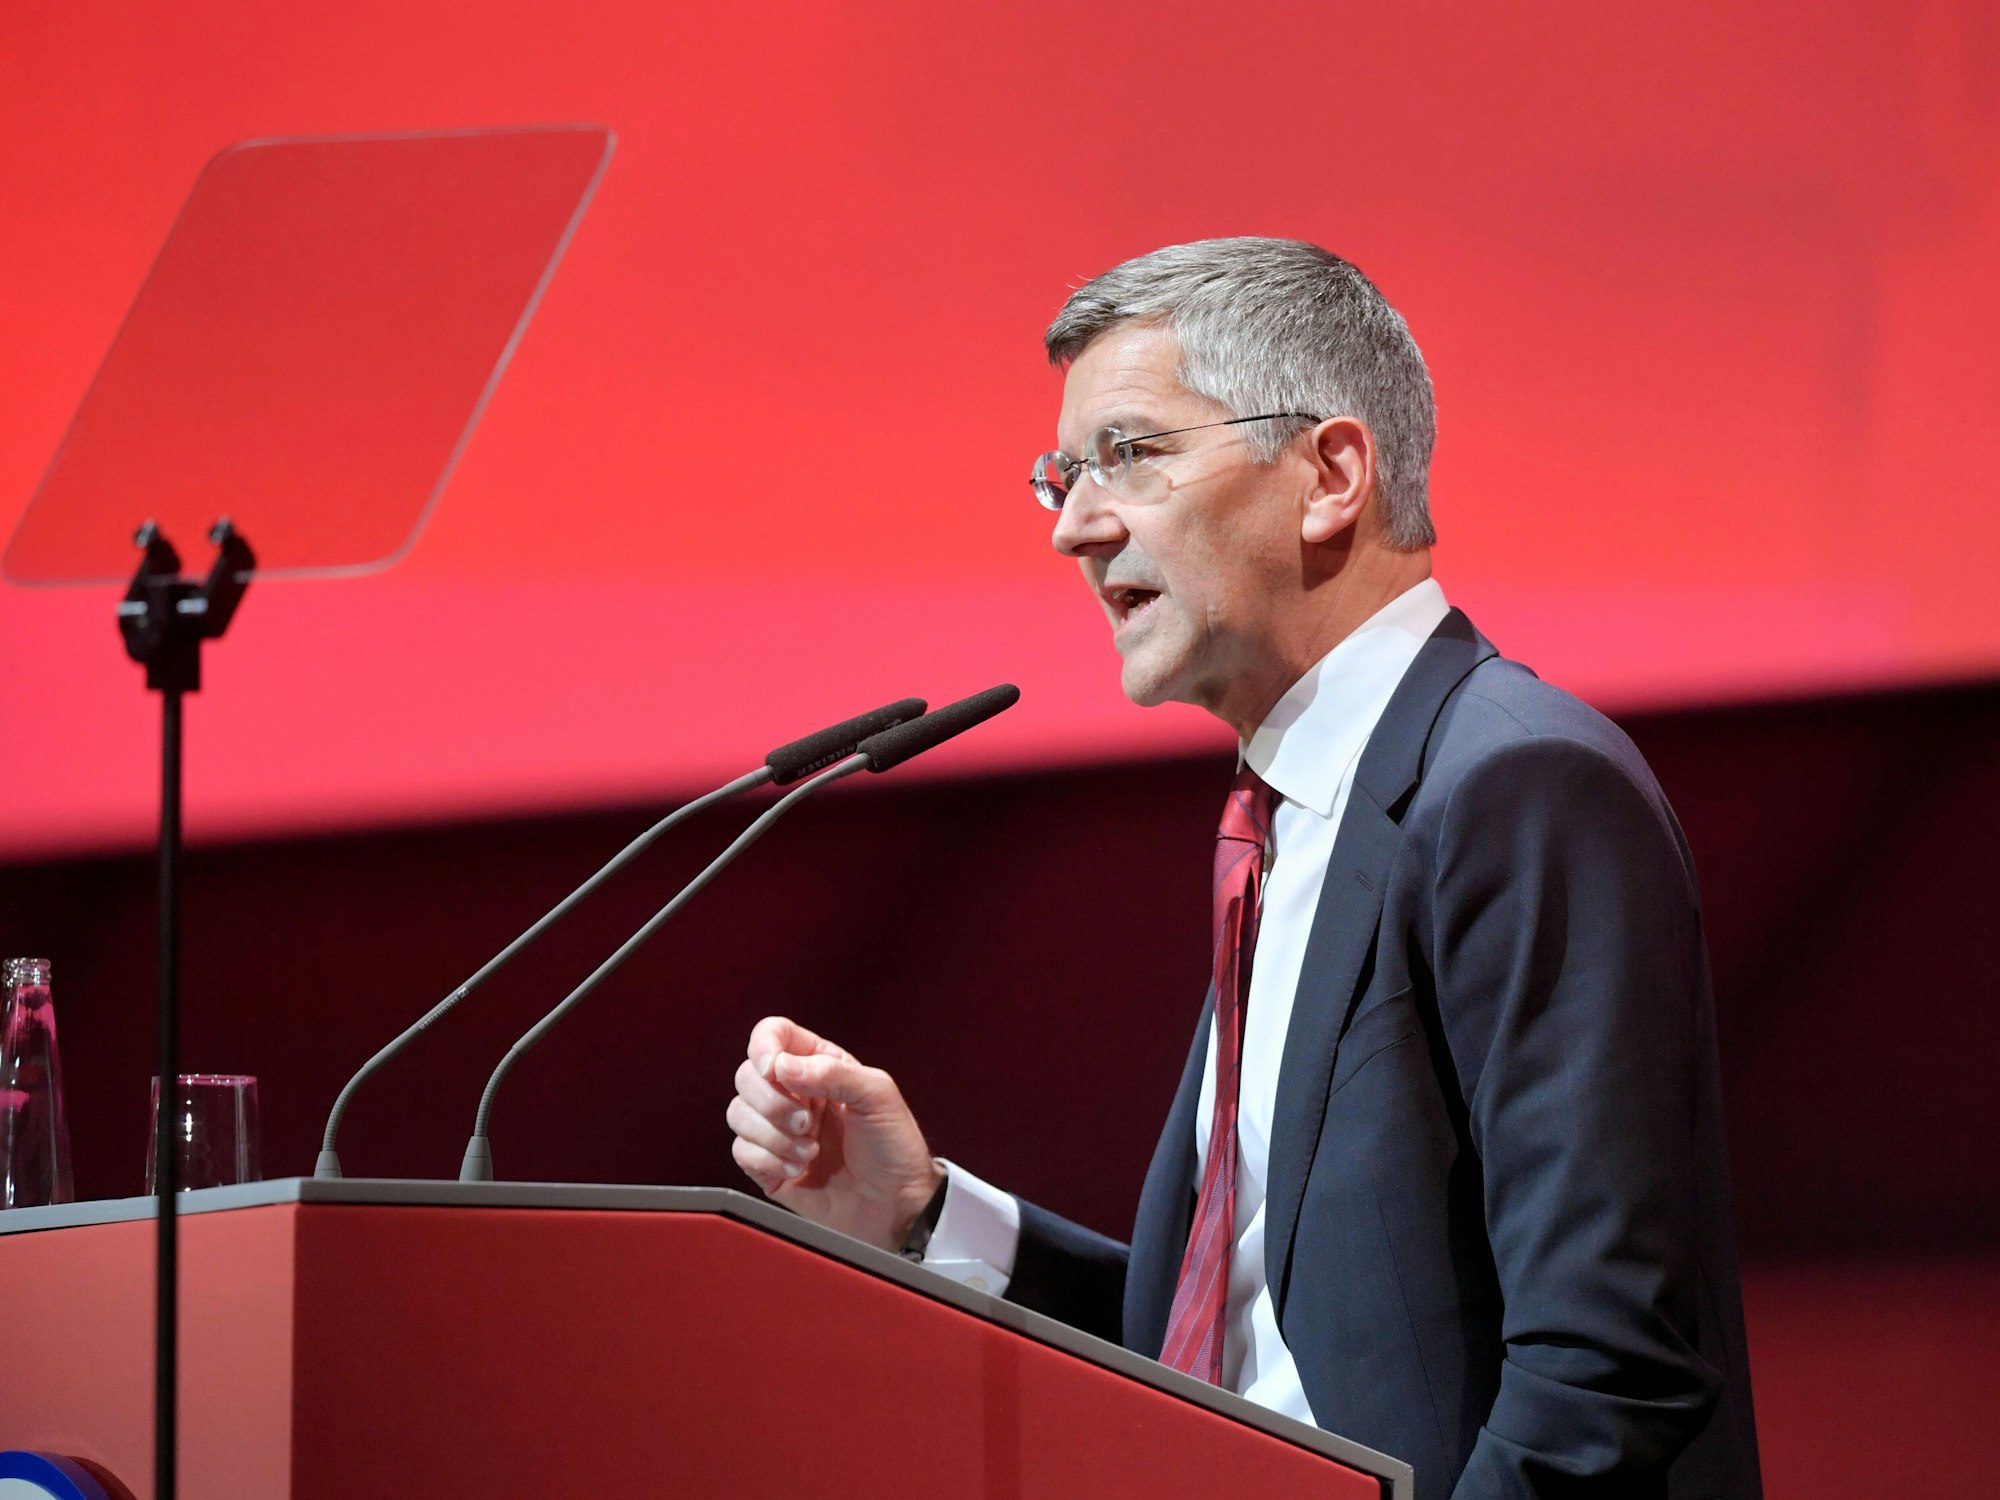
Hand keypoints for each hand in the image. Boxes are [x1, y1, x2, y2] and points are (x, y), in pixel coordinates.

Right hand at [727, 1015, 944, 1251]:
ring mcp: (779, 1131)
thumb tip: (783, 1066)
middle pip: (746, 1076)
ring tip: (810, 1151)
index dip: (764, 1047)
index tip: (775, 1072)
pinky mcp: (768, 1167)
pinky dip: (768, 1161)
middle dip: (772, 1102)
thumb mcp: (877, 1096)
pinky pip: (742, 1152)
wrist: (897, 1205)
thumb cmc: (895, 1147)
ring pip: (738, 1114)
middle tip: (807, 1122)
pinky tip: (799, 1169)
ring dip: (773, 1136)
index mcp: (819, 1066)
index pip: (772, 1035)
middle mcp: (794, 1094)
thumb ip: (833, 1072)